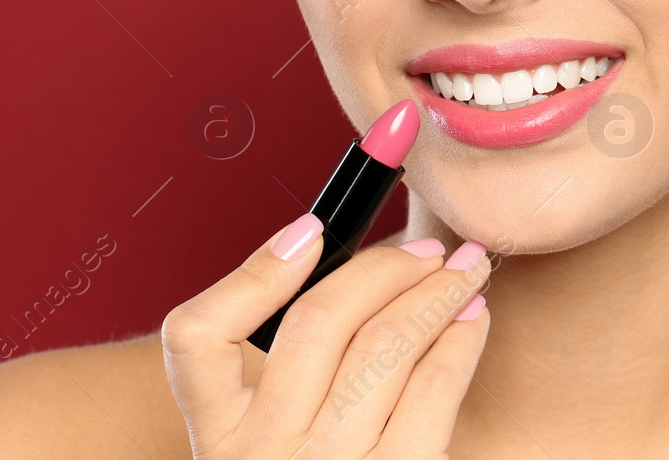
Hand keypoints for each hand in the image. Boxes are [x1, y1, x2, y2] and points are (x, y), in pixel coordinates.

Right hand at [161, 213, 491, 457]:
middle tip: (430, 248)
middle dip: (385, 269)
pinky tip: (474, 325)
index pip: (194, 337)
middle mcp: (260, 458)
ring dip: (438, 296)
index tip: (312, 231)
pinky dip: (459, 349)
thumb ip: (288, 371)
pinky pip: (432, 400)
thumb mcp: (273, 441)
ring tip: (468, 273)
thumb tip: (355, 262)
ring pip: (385, 352)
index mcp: (216, 436)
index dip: (254, 273)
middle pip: (318, 325)